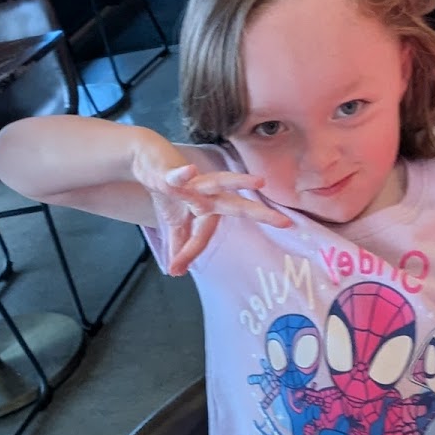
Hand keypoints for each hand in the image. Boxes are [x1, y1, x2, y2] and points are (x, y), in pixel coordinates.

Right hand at [130, 131, 289, 274]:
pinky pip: (178, 175)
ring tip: (260, 181)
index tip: (177, 268)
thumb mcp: (175, 224)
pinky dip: (182, 175)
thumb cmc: (170, 192)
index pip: (203, 236)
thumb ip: (181, 247)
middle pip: (237, 205)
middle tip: (286, 223)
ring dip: (239, 181)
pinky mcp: (173, 173)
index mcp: (210, 208)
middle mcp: (207, 195)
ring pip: (218, 181)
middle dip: (260, 213)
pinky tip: (189, 170)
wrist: (149, 161)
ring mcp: (193, 183)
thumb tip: (176, 272)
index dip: (190, 251)